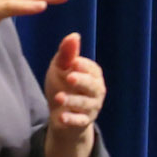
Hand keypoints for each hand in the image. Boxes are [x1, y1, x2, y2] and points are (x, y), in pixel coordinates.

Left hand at [41, 34, 105, 156]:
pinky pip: (80, 121)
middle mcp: (97, 90)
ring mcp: (92, 107)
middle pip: (92, 85)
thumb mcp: (61, 67)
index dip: (81, 66)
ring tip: (59, 98)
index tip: (71, 64)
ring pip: (85, 103)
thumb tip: (74, 35)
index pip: (90, 68)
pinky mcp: (84, 121)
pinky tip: (61, 117)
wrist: (60, 113)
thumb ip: (67, 53)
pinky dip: (71, 120)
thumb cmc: (62, 85)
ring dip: (72, 101)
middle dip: (81, 82)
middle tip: (69, 78)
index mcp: (93, 74)